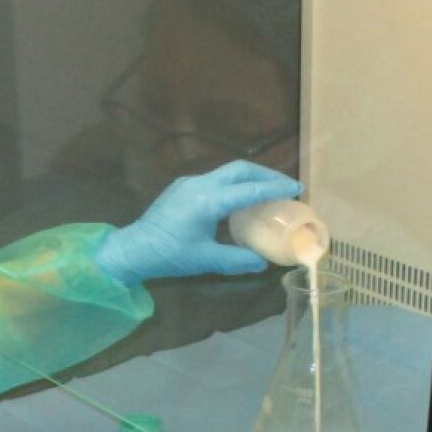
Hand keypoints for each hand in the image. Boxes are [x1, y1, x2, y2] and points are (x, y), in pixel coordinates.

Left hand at [94, 161, 301, 284]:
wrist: (133, 248)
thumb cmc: (169, 255)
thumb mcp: (206, 260)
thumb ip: (237, 259)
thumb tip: (263, 263)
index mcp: (208, 200)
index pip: (250, 189)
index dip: (276, 189)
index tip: (297, 188)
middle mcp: (200, 184)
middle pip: (241, 169)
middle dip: (267, 175)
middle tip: (288, 186)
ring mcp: (189, 183)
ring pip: (228, 171)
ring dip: (251, 178)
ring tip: (270, 191)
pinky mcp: (183, 187)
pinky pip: (216, 179)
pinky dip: (235, 184)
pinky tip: (242, 199)